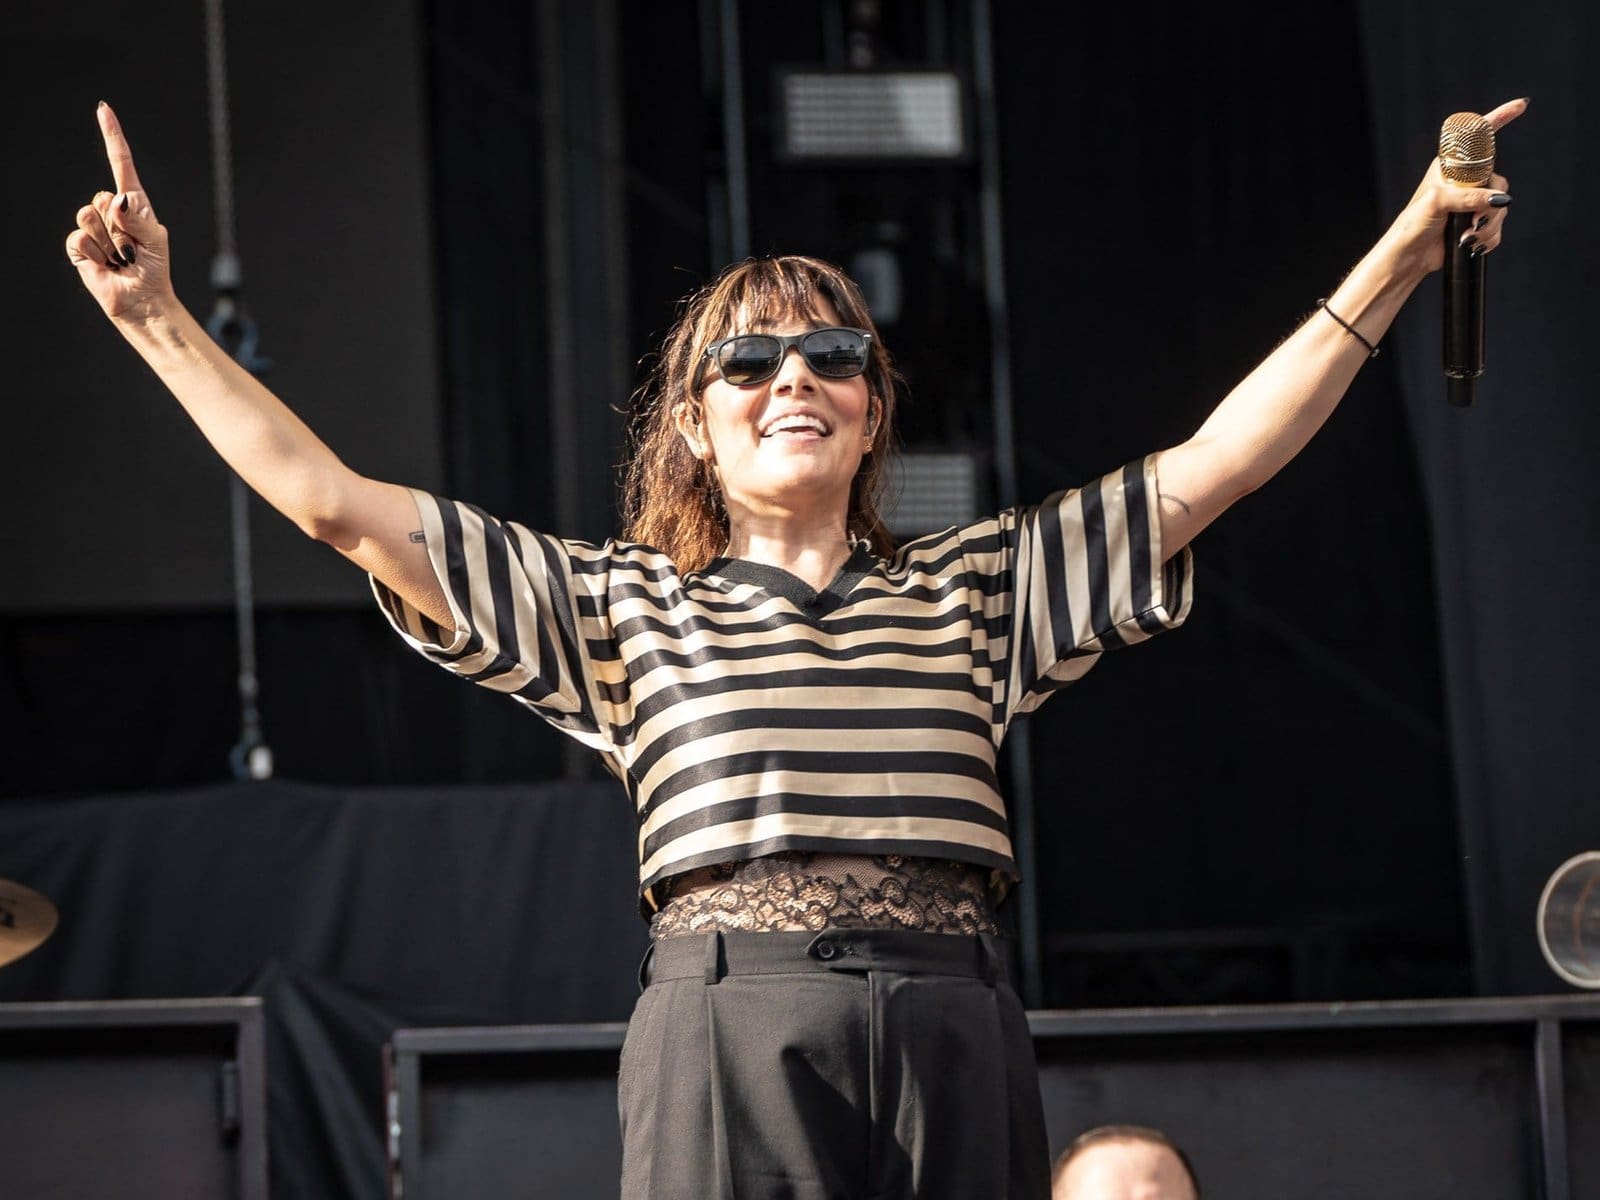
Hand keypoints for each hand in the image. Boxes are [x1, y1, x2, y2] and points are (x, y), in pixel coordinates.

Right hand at [64, 102, 174, 321]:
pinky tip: (106, 265)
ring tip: (120, 258)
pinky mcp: (79, 246)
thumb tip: (115, 200)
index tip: (104, 110)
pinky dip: (96, 254)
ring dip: (110, 241)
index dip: (111, 136)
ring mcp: (93, 227)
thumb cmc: (154, 268)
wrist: (142, 300)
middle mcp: (110, 210)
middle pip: (103, 196)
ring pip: (89, 215)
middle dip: (121, 225)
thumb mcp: (156, 239)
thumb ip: (137, 217)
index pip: (120, 163)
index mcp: (132, 203)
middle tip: (133, 247)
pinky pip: (79, 238)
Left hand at [1383, 97, 1525, 275]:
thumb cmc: (1413, 225)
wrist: (1410, 257)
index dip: (1500, 119)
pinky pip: (1498, 226)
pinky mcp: (1476, 223)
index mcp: (1452, 167)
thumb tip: (1498, 199)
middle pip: (1499, 183)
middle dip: (1491, 204)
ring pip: (1500, 208)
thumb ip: (1468, 197)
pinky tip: (1472, 244)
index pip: (1480, 138)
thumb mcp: (1437, 203)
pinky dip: (1488, 238)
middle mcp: (1465, 182)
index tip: (1521, 105)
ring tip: (1467, 235)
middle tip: (1473, 219)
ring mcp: (1472, 203)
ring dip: (1488, 226)